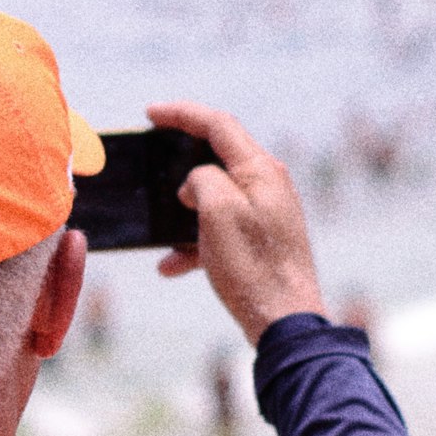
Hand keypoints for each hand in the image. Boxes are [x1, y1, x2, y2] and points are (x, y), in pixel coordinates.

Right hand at [146, 102, 325, 344]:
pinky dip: (194, 241)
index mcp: (261, 170)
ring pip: (214, 196)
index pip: (218, 124)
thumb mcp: (218, 212)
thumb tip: (195, 183)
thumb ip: (202, 179)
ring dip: (183, 211)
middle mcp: (268, 185)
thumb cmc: (253, 267)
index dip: (182, 114)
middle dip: (180, 161)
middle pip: (217, 156)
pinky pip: (221, 228)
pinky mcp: (262, 239)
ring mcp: (267, 212)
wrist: (284, 321)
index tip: (150, 114)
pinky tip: (172, 266)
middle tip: (152, 161)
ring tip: (161, 229)